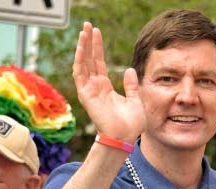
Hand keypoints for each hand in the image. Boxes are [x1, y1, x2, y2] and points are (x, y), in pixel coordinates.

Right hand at [72, 22, 145, 141]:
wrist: (125, 136)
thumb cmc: (130, 123)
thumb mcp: (135, 99)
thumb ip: (131, 85)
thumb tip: (129, 70)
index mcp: (105, 87)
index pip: (99, 63)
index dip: (97, 47)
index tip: (97, 32)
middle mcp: (95, 87)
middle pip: (90, 59)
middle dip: (88, 42)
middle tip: (87, 25)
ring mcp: (89, 90)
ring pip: (83, 63)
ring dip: (83, 47)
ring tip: (84, 31)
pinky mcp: (86, 94)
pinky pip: (80, 74)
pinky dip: (80, 59)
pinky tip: (82, 47)